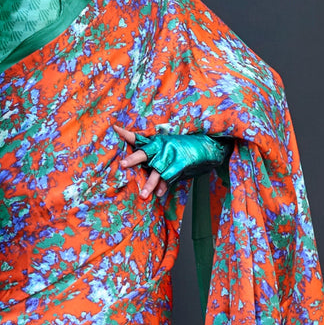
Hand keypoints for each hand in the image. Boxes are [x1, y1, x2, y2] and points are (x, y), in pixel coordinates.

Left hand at [115, 124, 229, 193]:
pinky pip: (170, 178)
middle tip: (122, 164)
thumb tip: (133, 159)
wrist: (207, 145)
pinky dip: (165, 187)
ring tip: (143, 195)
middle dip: (133, 159)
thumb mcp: (166, 144)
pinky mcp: (181, 164)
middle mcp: (162, 148)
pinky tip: (159, 194)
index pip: (138, 138)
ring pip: (157, 172)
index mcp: (156, 141)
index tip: (115, 129)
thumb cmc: (184, 146)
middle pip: (143, 153)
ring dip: (150, 184)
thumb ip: (151, 151)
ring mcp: (171, 156)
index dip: (126, 134)